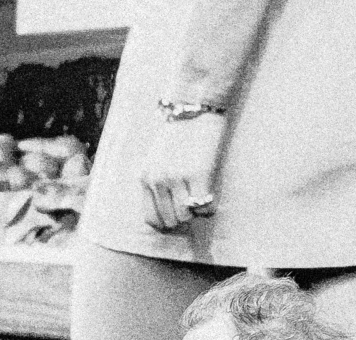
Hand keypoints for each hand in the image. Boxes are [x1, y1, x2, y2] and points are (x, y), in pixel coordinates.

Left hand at [140, 112, 226, 232]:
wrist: (194, 102)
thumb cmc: (179, 128)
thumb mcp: (156, 156)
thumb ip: (156, 180)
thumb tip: (169, 208)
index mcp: (144, 176)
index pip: (151, 219)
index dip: (166, 221)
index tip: (177, 212)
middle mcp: (157, 179)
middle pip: (170, 221)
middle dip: (182, 217)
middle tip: (192, 202)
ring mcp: (177, 177)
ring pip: (186, 217)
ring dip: (196, 211)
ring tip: (201, 193)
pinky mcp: (199, 173)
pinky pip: (205, 207)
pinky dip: (210, 207)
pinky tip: (211, 192)